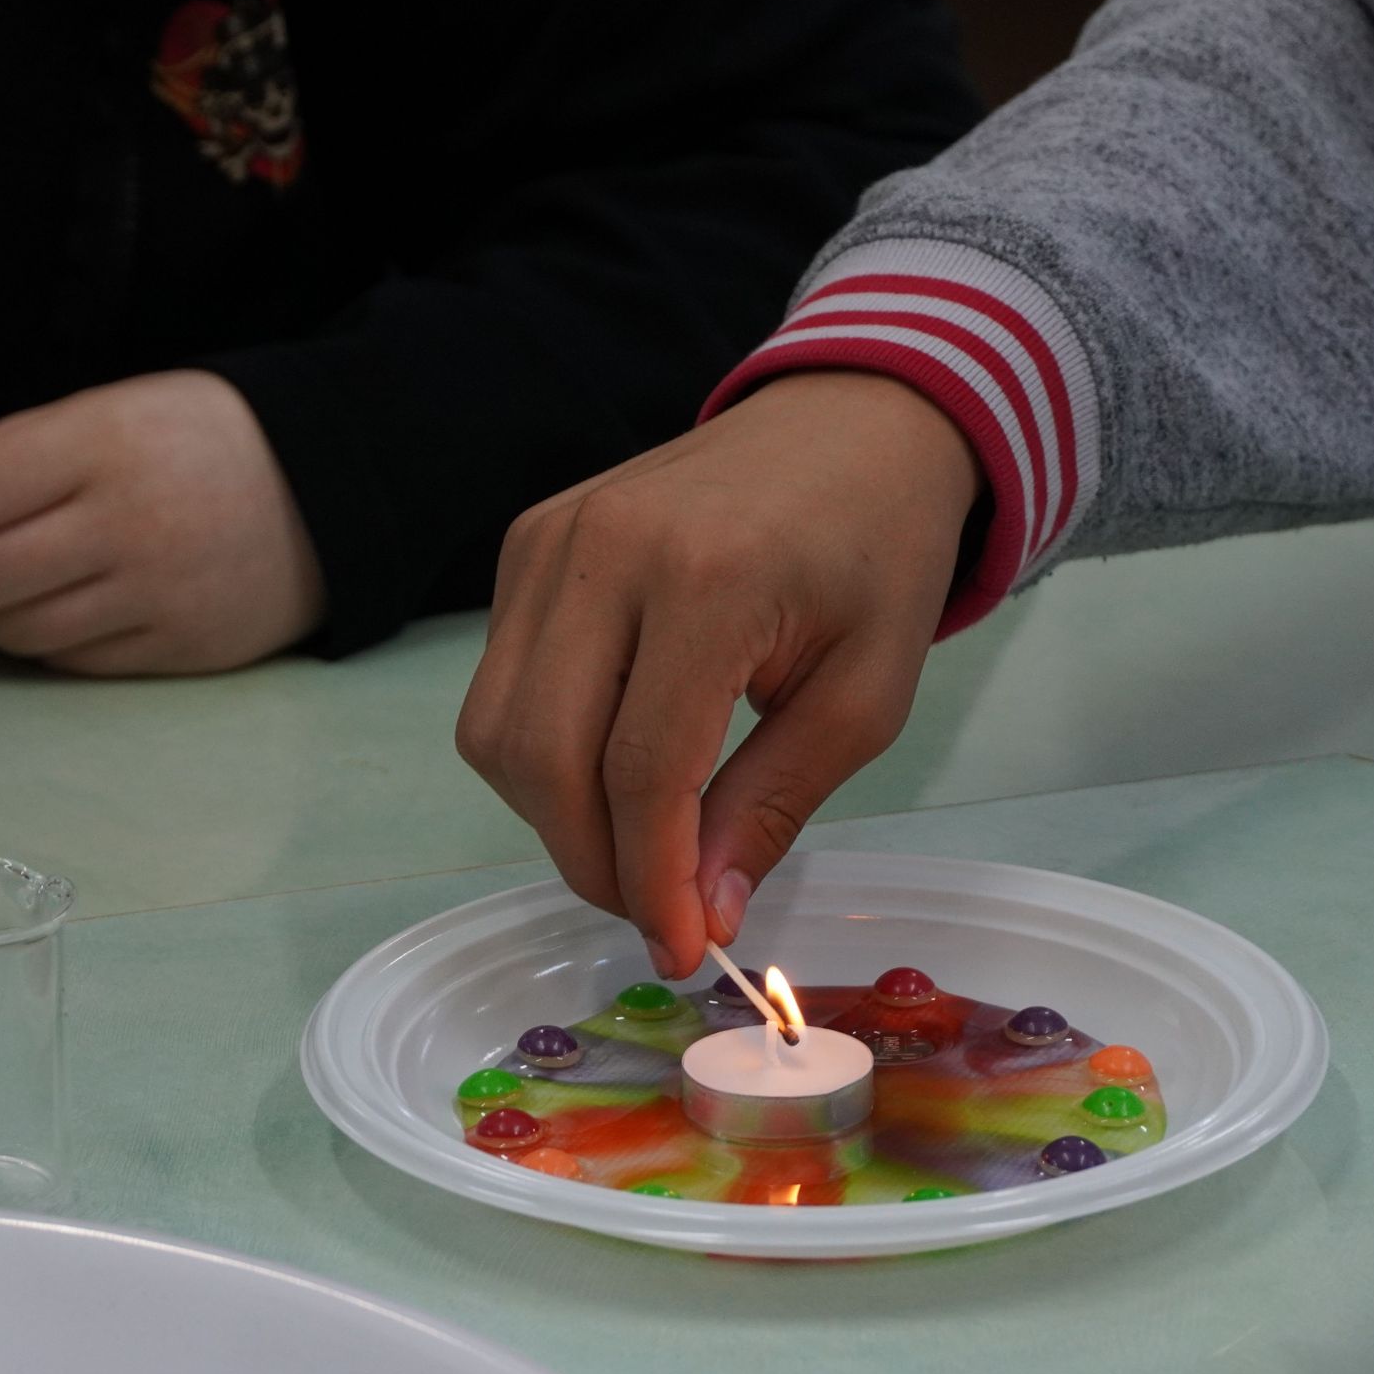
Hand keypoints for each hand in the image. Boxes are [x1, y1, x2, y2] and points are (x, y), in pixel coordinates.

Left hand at [0, 370, 324, 673]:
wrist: (335, 488)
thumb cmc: (203, 438)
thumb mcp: (104, 412)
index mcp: (101, 446)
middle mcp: (125, 527)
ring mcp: (154, 599)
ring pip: (10, 632)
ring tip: (3, 578)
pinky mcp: (177, 652)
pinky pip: (68, 663)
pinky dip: (42, 638)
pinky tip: (59, 605)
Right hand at [457, 371, 982, 977]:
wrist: (849, 424)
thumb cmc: (875, 558)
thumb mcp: (865, 698)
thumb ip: (770, 805)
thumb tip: (699, 914)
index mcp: (709, 577)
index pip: (641, 770)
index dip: (652, 880)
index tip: (682, 949)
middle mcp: (605, 548)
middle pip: (545, 759)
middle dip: (595, 863)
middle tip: (660, 911)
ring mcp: (551, 537)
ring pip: (498, 733)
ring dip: (555, 819)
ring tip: (640, 844)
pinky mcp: (526, 541)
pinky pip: (499, 686)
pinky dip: (542, 755)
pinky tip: (615, 767)